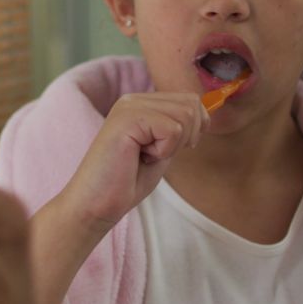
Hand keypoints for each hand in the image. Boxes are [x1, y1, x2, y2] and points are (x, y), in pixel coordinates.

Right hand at [58, 92, 207, 234]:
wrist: (96, 204)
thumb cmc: (126, 182)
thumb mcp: (162, 149)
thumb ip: (179, 128)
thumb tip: (206, 113)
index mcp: (141, 103)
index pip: (189, 99)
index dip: (194, 128)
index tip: (165, 149)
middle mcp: (133, 98)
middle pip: (191, 104)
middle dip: (186, 136)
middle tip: (154, 155)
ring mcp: (129, 106)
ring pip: (185, 114)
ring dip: (172, 145)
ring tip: (144, 156)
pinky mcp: (128, 119)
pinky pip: (172, 130)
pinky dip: (162, 151)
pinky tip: (138, 157)